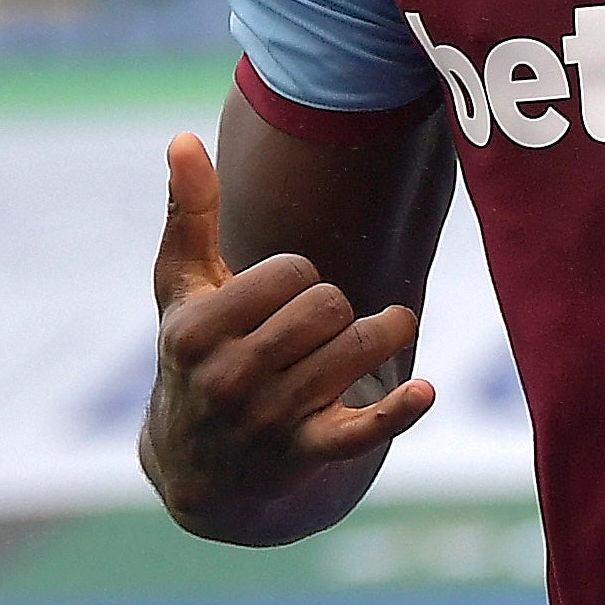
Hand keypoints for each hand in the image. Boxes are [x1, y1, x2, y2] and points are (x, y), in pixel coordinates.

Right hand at [145, 134, 431, 515]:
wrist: (196, 467)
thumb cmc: (194, 355)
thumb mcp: (180, 289)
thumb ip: (187, 213)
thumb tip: (185, 137)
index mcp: (198, 331)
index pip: (290, 274)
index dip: (300, 276)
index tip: (283, 295)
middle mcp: (230, 378)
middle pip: (329, 309)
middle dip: (336, 307)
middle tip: (320, 324)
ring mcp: (269, 420)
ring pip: (355, 353)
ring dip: (380, 336)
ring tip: (383, 332)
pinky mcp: (306, 453)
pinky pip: (361, 431)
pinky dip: (396, 411)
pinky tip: (424, 391)